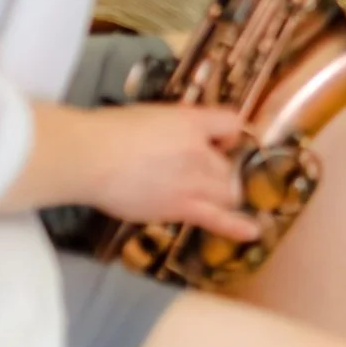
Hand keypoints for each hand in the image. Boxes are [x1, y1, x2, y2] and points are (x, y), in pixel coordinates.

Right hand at [83, 104, 261, 240]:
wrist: (91, 158)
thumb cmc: (111, 131)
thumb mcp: (151, 114)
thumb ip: (174, 121)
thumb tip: (181, 126)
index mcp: (194, 123)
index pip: (232, 125)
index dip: (226, 135)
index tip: (216, 140)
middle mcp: (202, 152)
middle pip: (229, 165)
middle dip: (220, 169)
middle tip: (193, 174)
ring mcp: (193, 181)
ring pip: (227, 191)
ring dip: (221, 193)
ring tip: (201, 196)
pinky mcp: (180, 207)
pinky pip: (216, 218)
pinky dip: (236, 226)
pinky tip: (253, 232)